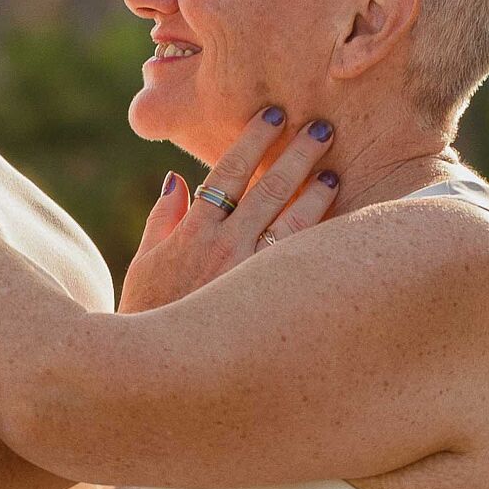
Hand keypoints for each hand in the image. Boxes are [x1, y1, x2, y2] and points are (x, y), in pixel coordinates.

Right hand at [118, 107, 341, 312]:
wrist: (164, 374)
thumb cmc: (149, 316)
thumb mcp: (144, 265)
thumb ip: (162, 219)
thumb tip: (177, 179)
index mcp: (193, 232)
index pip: (228, 172)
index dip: (253, 139)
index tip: (273, 114)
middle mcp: (225, 248)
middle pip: (269, 188)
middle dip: (297, 153)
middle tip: (322, 126)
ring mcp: (253, 276)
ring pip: (295, 222)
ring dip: (317, 191)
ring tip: (335, 169)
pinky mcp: (274, 303)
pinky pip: (304, 262)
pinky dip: (323, 238)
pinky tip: (344, 223)